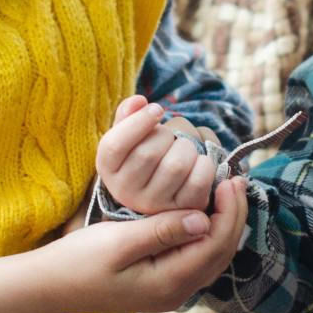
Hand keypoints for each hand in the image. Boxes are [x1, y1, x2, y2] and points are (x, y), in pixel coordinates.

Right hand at [0, 175, 247, 312]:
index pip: (215, 244)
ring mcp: (169, 289)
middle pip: (221, 252)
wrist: (50, 286)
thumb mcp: (119, 241)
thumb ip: (162, 231)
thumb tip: (203, 219)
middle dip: (233, 215)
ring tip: (226, 191)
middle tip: (236, 179)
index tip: (230, 179)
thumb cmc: (80, 261)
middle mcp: (176, 291)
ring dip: (223, 223)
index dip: (229, 211)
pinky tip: (203, 210)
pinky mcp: (160, 282)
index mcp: (169, 282)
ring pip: (211, 256)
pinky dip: (207, 232)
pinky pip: (196, 257)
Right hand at [95, 94, 220, 213]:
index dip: (138, 121)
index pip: (114, 145)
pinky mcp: (182, 210)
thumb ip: (127, 116)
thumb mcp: (127, 137)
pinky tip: (199, 161)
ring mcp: (154, 206)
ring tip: (184, 148)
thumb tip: (139, 101)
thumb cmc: (144, 155)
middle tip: (171, 136)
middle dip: (166, 135)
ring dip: (187, 148)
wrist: (161, 190)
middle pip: (147, 154)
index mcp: (108, 170)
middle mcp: (126, 192)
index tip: (157, 109)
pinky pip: (198, 182)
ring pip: (176, 166)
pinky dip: (204, 164)